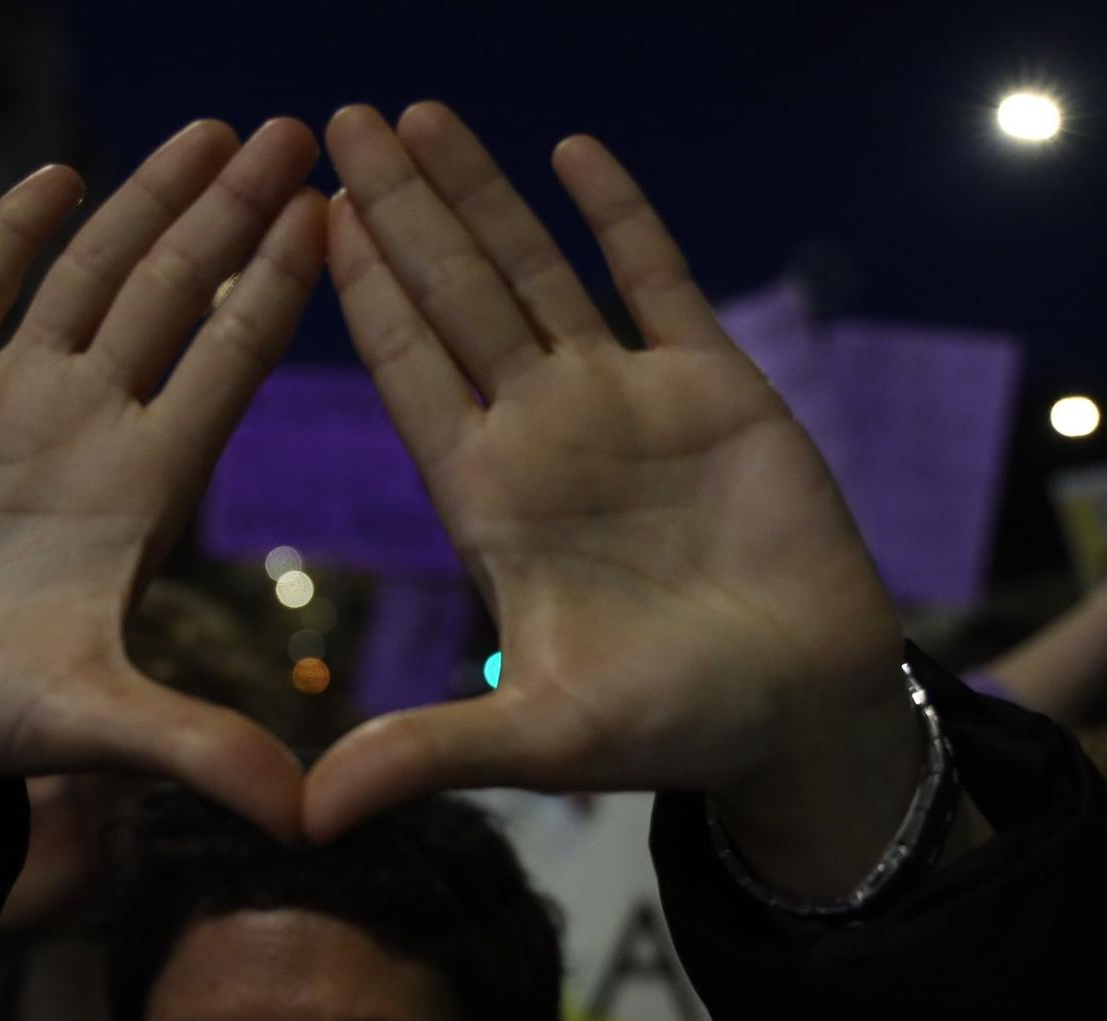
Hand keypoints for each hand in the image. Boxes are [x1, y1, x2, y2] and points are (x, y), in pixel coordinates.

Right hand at [0, 119, 324, 916]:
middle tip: (295, 134)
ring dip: (147, 204)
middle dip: (233, 215)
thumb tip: (313, 820)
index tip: (332, 217)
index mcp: (141, 490)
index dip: (278, 291)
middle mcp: (86, 430)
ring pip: (89, 277)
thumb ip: (197, 752)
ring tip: (212, 133)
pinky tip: (62, 178)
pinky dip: (12, 235)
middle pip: (176, 298)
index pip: (227, 364)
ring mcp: (3, 403)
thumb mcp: (92, 727)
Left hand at [304, 104, 913, 890]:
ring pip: (537, 273)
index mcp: (487, 499)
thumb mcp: (544, 742)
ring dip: (480, 195)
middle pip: (452, 299)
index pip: (405, 372)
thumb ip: (431, 752)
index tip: (303, 216)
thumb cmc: (676, 730)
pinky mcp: (714, 386)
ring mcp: (625, 400)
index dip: (357, 294)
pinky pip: (658, 280)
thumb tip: (305, 819)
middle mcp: (541, 433)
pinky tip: (572, 151)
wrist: (803, 710)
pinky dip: (618, 217)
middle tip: (335, 122)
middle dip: (398, 212)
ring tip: (417, 114)